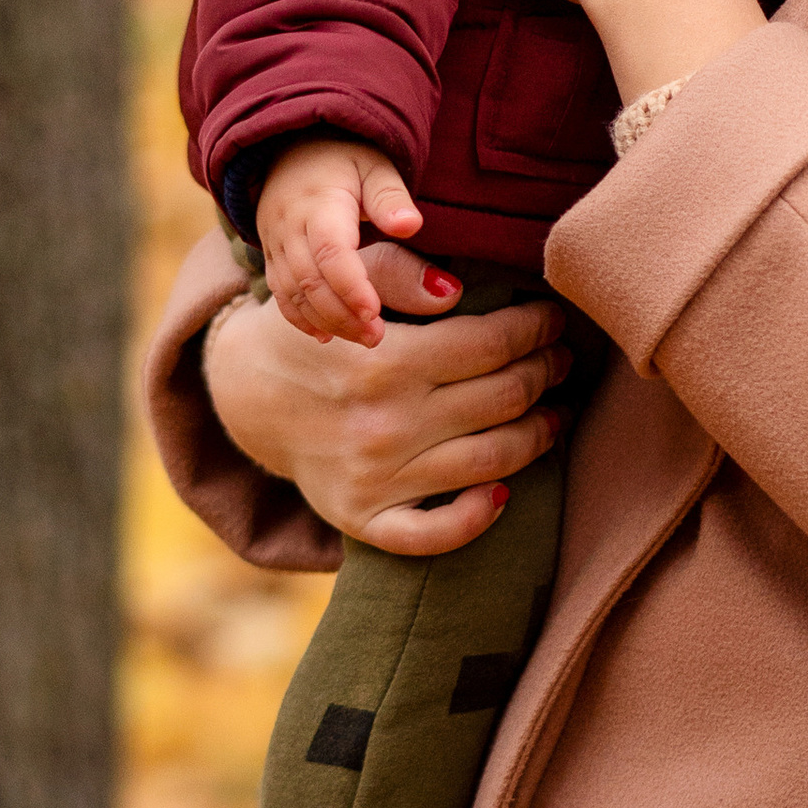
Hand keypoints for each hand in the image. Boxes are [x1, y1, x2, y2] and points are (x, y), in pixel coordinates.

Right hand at [203, 241, 570, 556]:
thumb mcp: (345, 281)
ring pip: (492, 461)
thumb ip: (398, 272)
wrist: (248, 394)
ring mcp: (377, 479)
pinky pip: (436, 535)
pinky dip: (478, 517)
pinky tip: (504, 492)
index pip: (493, 343)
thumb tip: (460, 290)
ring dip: (540, 434)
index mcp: (387, 360)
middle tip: (559, 358)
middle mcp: (385, 424)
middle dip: (546, 371)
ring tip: (555, 411)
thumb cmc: (316, 330)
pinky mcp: (366, 520)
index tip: (551, 318)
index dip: (536, 327)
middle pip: (504, 397)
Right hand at [255, 131, 423, 346]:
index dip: (350, 285)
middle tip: (377, 337)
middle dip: (341, 314)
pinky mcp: (271, 256)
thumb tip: (410, 226)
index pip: (330, 251)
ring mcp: (275, 242)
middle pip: (309, 279)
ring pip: (292, 292)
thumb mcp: (375, 164)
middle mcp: (288, 225)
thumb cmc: (344, 157)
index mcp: (318, 201)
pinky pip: (279, 293)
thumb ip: (391, 196)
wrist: (290, 145)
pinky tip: (326, 336)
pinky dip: (300, 318)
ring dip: (325, 321)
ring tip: (363, 339)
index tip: (374, 312)